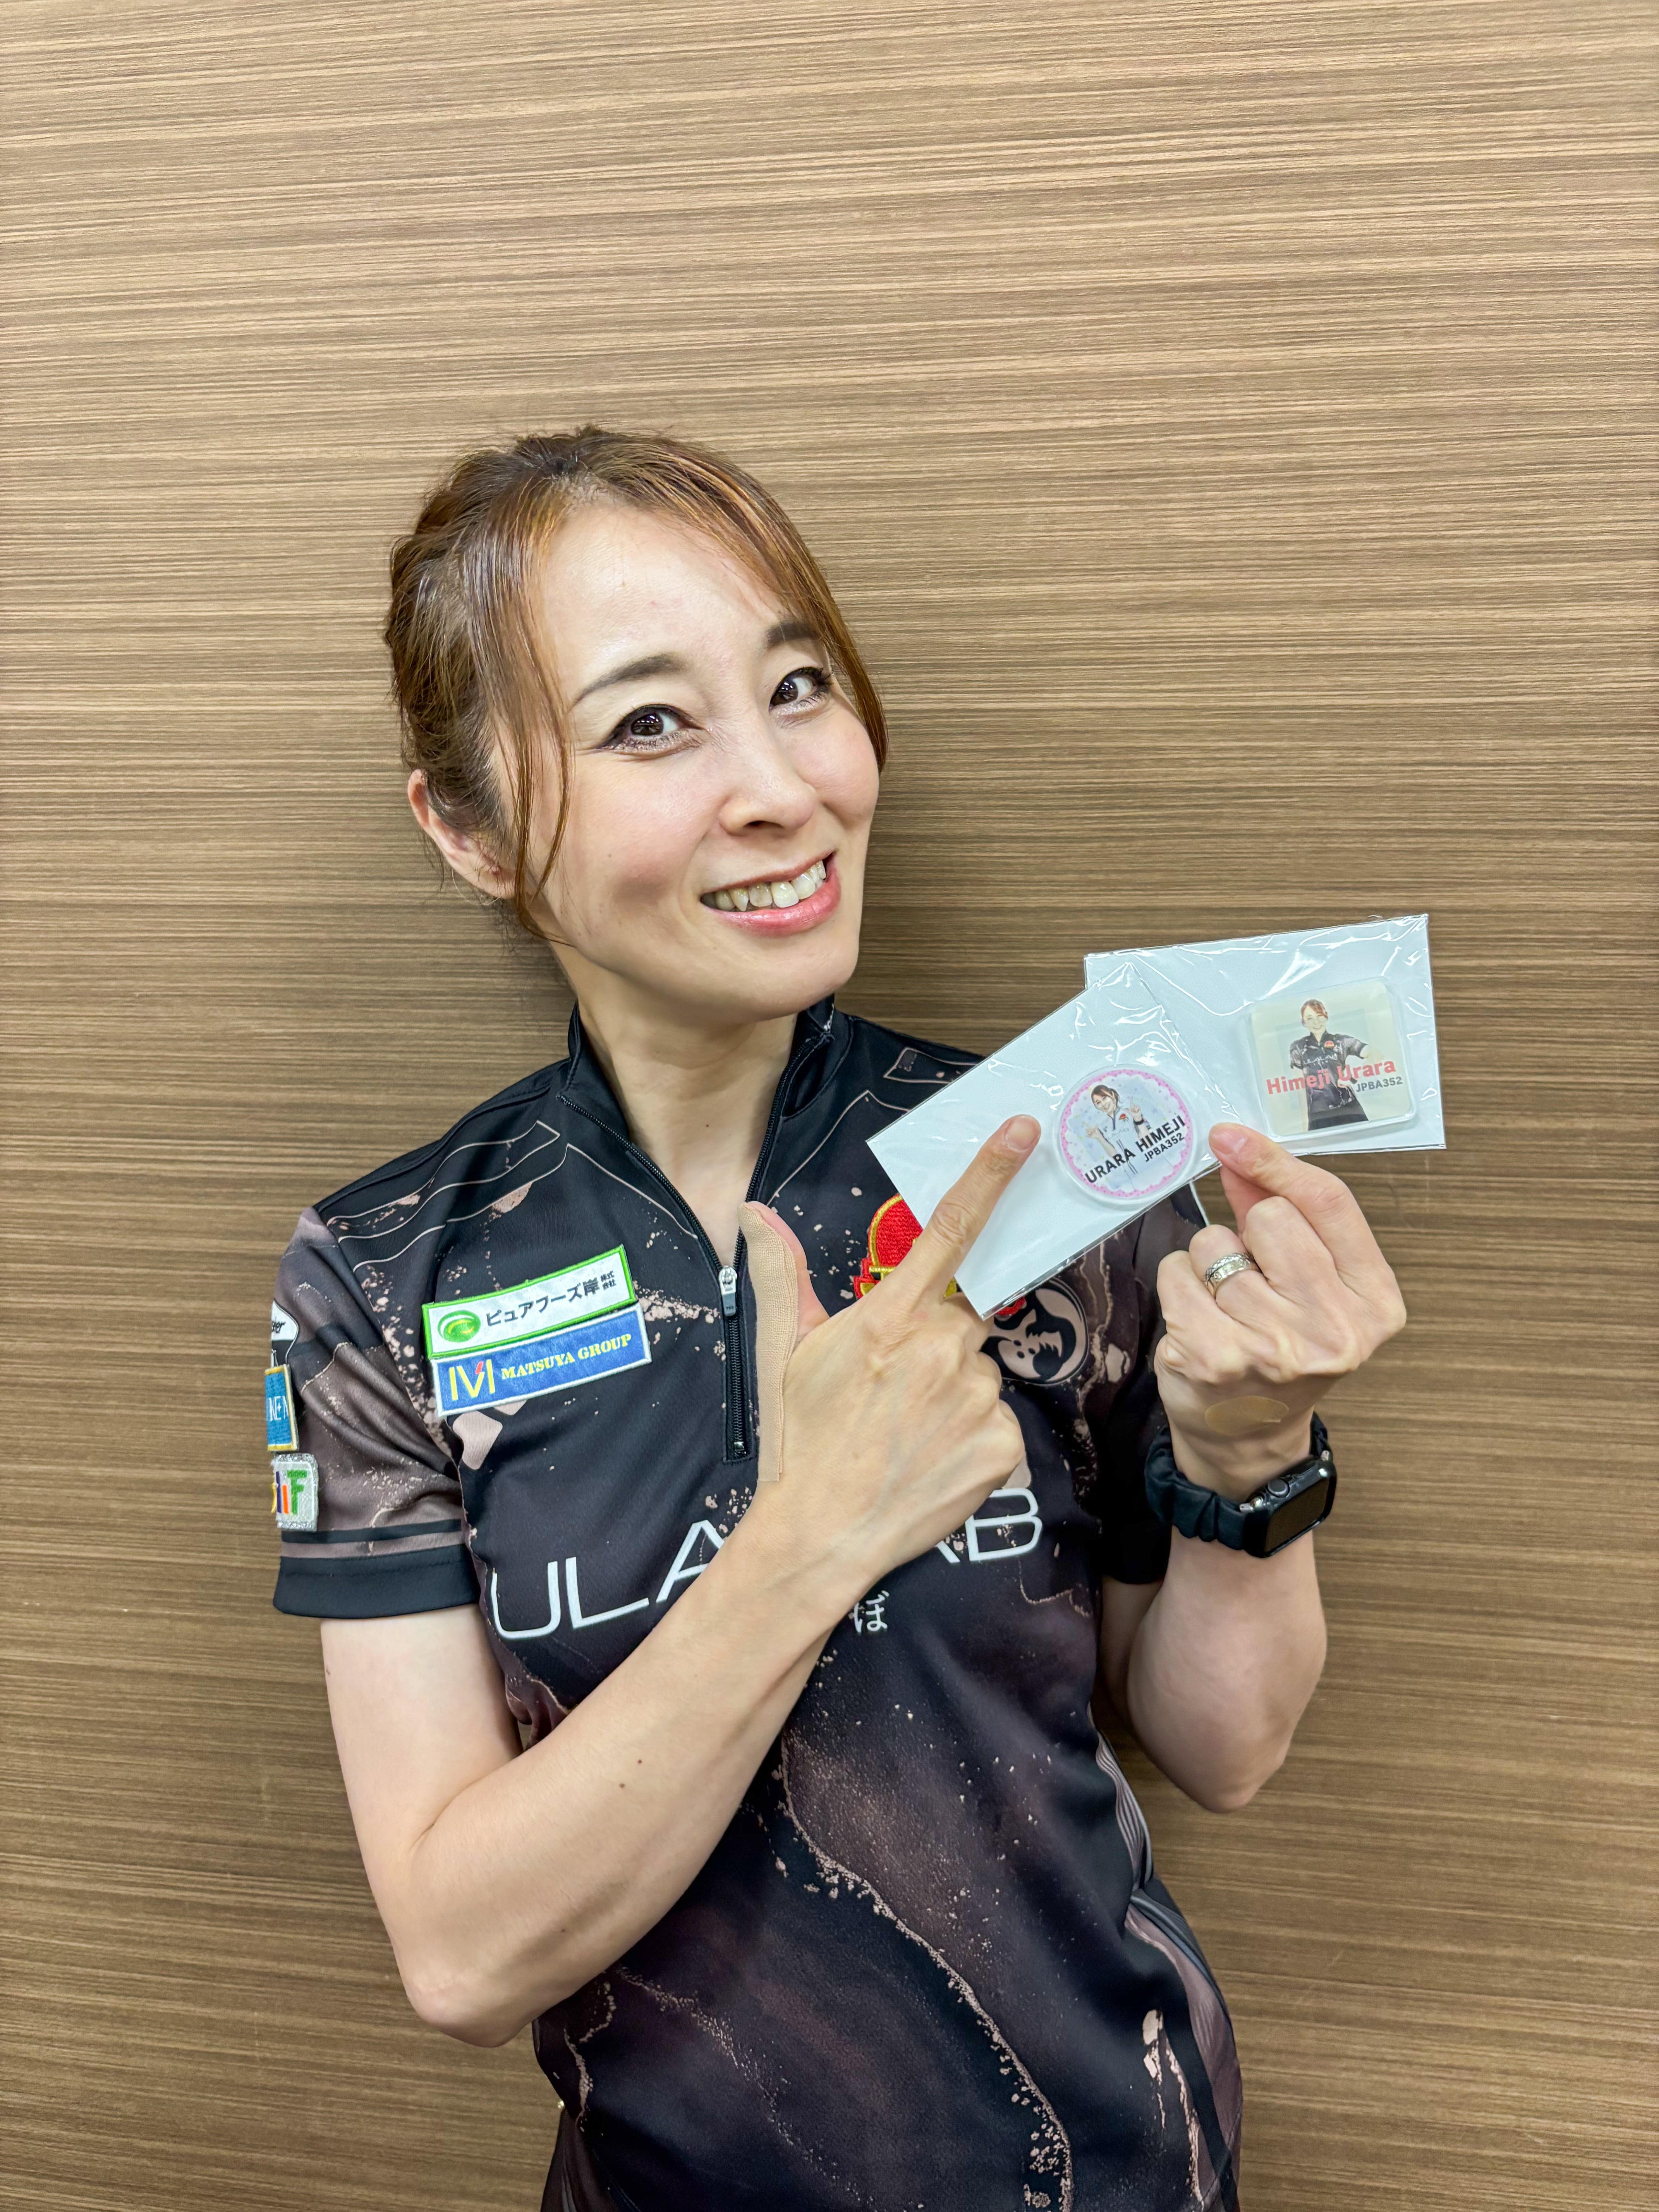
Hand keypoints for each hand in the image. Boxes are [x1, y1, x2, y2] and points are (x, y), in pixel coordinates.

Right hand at [736, 1117, 1038, 1610]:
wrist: (821, 1535)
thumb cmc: (800, 1439)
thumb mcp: (781, 1352)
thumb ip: (780, 1275)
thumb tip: (756, 1212)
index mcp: (891, 1319)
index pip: (952, 1230)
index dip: (992, 1174)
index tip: (1025, 1131)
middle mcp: (941, 1350)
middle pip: (963, 1319)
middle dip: (937, 1343)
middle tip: (894, 1392)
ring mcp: (977, 1399)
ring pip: (979, 1374)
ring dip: (954, 1393)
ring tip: (907, 1433)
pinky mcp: (1004, 1448)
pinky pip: (1000, 1424)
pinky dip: (974, 1438)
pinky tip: (933, 1460)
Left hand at [1153, 1122, 1407, 1498]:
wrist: (1249, 1436)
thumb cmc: (1282, 1347)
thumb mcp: (1309, 1282)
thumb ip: (1285, 1213)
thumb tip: (1238, 1151)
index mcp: (1374, 1302)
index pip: (1329, 1203)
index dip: (1276, 1162)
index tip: (1233, 1137)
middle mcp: (1334, 1328)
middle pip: (1269, 1217)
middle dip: (1247, 1234)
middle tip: (1252, 1280)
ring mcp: (1273, 1346)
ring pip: (1215, 1245)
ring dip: (1209, 1266)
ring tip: (1227, 1308)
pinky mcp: (1215, 1356)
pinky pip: (1177, 1274)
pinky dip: (1179, 1289)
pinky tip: (1199, 1323)